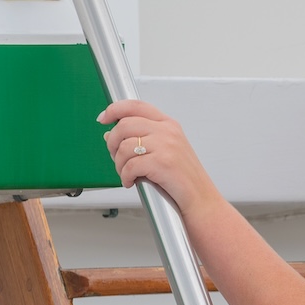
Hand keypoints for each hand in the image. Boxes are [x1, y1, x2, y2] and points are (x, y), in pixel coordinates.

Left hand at [98, 100, 223, 219]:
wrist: (201, 198)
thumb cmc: (183, 178)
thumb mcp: (165, 150)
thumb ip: (140, 139)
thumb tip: (110, 134)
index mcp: (168, 124)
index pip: (136, 105)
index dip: (115, 109)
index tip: (104, 118)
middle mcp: (167, 131)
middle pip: (124, 125)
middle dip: (112, 142)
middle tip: (115, 156)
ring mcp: (166, 146)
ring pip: (124, 147)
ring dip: (119, 164)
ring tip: (126, 174)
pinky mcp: (162, 163)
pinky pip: (130, 166)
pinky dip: (125, 176)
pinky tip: (131, 181)